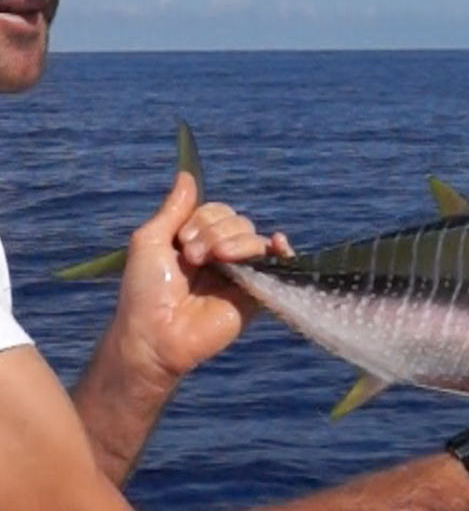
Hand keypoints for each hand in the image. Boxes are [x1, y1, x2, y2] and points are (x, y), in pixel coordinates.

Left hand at [102, 172, 292, 383]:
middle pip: (238, 221)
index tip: (182, 242)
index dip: (203, 220)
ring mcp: (240, 274)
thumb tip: (187, 175)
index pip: (217, 212)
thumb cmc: (145, 292)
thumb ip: (173, 208)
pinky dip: (282, 251)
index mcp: (198, 241)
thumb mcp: (150, 241)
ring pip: (255, 238)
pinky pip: (278, 265)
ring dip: (235, 242)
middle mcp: (221, 254)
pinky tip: (277, 244)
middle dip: (215, 232)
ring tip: (213, 262)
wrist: (155, 335)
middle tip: (193, 258)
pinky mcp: (256, 294)